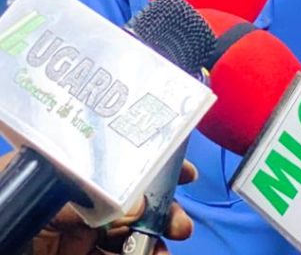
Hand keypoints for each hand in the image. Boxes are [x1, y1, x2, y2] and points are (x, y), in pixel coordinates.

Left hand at [31, 161, 196, 254]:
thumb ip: (72, 195)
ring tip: (172, 242)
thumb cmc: (3, 209)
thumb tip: (131, 196)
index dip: (148, 161)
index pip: (110, 161)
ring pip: (127, 236)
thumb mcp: (26, 196)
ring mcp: (72, 240)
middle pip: (126, 200)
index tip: (180, 170)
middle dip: (160, 206)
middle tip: (179, 220)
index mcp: (56, 177)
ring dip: (156, 238)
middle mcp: (68, 206)